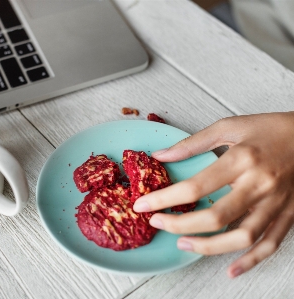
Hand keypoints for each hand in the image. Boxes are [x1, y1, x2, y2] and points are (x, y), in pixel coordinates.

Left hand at [133, 112, 293, 277]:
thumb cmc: (270, 128)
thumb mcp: (229, 126)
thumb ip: (192, 143)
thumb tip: (160, 155)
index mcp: (242, 159)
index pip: (196, 186)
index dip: (164, 199)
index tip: (142, 204)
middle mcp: (259, 184)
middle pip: (216, 216)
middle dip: (180, 224)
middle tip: (157, 223)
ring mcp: (276, 203)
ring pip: (242, 236)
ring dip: (209, 246)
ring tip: (183, 244)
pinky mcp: (288, 214)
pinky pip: (270, 244)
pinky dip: (250, 261)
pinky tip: (230, 269)